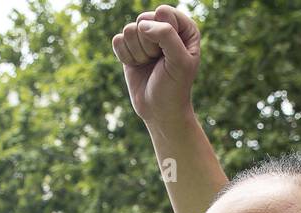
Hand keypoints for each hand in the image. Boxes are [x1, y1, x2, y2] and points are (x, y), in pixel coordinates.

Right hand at [113, 6, 200, 130]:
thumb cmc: (174, 86)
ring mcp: (144, 37)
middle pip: (143, 20)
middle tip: (158, 61)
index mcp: (183, 27)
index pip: (164, 13)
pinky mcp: (128, 47)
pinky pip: (118, 41)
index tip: (170, 53)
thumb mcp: (179, 61)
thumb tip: (141, 25)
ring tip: (149, 64)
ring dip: (138, 53)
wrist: (159, 110)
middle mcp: (163, 27)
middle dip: (148, 44)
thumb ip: (166, 35)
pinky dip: (126, 57)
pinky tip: (137, 66)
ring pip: (129, 30)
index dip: (163, 33)